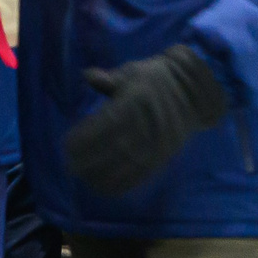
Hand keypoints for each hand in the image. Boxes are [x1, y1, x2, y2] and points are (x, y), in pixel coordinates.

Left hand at [62, 44, 228, 195]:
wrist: (190, 92)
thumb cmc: (153, 79)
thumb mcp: (132, 71)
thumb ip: (109, 78)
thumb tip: (87, 75)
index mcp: (137, 102)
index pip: (107, 124)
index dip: (86, 138)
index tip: (67, 145)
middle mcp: (148, 125)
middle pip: (115, 148)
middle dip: (90, 160)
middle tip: (70, 164)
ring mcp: (157, 144)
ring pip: (127, 165)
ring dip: (102, 175)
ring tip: (82, 177)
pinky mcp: (163, 157)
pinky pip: (140, 175)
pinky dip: (120, 184)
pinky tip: (102, 186)